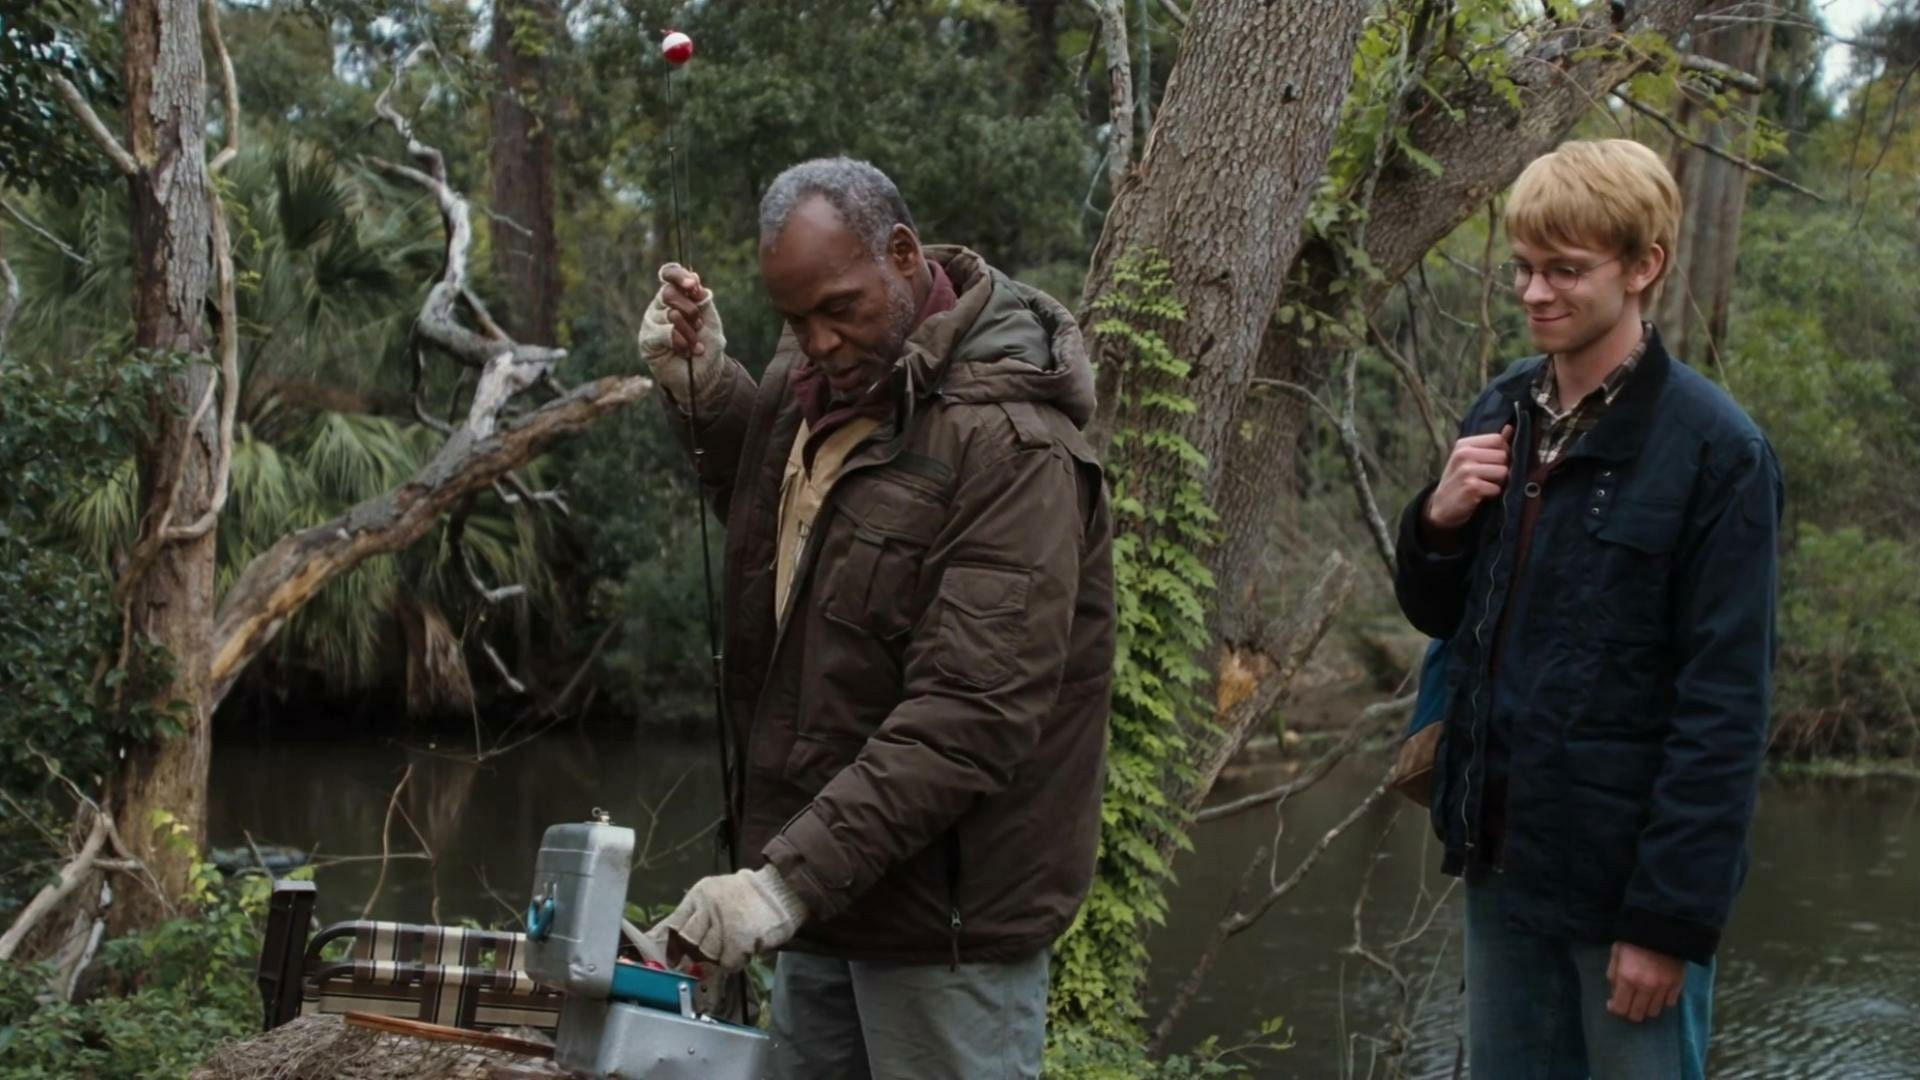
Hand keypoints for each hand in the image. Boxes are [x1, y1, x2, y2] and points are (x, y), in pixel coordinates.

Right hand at [637, 262, 726, 400]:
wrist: (705, 374)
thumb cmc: (707, 344)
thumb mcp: (710, 317)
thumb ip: (702, 298)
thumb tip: (694, 278)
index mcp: (676, 296)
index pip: (668, 274)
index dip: (678, 275)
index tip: (693, 285)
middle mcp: (660, 306)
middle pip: (669, 292)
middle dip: (691, 310)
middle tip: (699, 325)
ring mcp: (651, 322)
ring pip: (671, 315)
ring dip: (690, 332)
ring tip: (695, 345)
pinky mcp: (647, 339)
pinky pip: (665, 333)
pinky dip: (681, 343)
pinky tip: (686, 352)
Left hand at [649, 866, 806, 970]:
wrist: (781, 891)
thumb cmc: (746, 896)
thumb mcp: (715, 895)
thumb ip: (693, 914)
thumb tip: (662, 937)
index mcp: (699, 895)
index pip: (673, 923)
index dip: (666, 943)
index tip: (661, 959)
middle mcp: (708, 907)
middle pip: (688, 940)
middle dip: (694, 951)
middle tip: (704, 954)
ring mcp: (724, 924)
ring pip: (708, 953)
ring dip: (719, 955)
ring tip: (733, 944)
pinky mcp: (740, 940)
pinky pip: (728, 962)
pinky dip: (735, 961)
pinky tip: (745, 948)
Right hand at [1424, 424, 1513, 531]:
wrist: (1441, 506)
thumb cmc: (1460, 480)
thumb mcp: (1470, 459)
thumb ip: (1491, 444)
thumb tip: (1510, 427)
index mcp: (1464, 444)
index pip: (1498, 440)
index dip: (1503, 452)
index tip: (1493, 463)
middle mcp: (1464, 454)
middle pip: (1503, 456)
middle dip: (1501, 469)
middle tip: (1487, 477)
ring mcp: (1466, 471)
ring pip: (1503, 472)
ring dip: (1498, 482)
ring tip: (1484, 485)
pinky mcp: (1471, 487)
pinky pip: (1497, 488)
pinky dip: (1492, 494)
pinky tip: (1480, 495)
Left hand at [1606, 941, 1686, 1022]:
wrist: (1661, 926)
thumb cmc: (1634, 939)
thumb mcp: (1616, 954)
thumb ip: (1613, 976)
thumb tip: (1614, 995)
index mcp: (1627, 978)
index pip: (1620, 1008)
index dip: (1615, 1009)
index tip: (1613, 1004)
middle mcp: (1645, 986)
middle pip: (1638, 1015)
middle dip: (1630, 1013)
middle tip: (1628, 1004)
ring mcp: (1663, 987)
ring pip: (1654, 1012)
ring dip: (1646, 1008)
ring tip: (1642, 1000)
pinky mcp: (1678, 984)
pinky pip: (1670, 1003)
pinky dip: (1662, 1001)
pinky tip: (1657, 993)